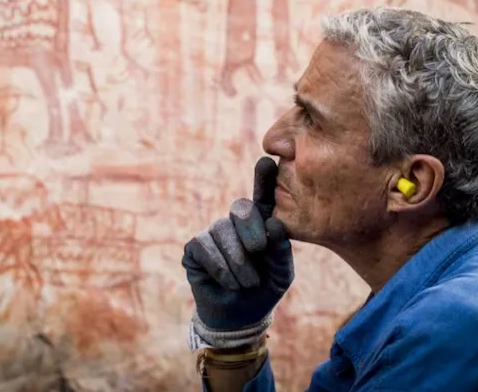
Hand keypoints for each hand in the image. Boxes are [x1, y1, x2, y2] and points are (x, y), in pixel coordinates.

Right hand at [182, 157, 293, 345]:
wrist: (241, 317)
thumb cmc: (264, 289)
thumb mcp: (282, 273)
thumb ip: (282, 249)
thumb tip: (274, 224)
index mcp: (261, 223)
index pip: (262, 196)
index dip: (263, 178)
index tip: (266, 161)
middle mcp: (235, 223)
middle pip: (241, 208)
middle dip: (251, 230)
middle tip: (259, 251)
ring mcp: (213, 233)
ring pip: (222, 230)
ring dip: (238, 260)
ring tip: (247, 282)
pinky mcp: (195, 247)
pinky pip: (205, 246)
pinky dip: (221, 266)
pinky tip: (229, 281)